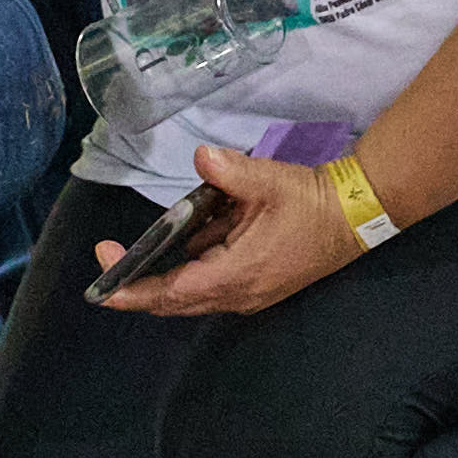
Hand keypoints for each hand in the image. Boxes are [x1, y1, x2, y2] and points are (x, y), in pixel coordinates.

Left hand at [91, 139, 362, 317]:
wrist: (355, 216)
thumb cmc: (310, 202)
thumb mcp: (268, 181)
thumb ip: (228, 172)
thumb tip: (200, 156)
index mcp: (235, 275)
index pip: (171, 292)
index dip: (132, 291)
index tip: (102, 282)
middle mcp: (236, 295)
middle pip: (173, 301)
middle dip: (139, 282)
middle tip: (111, 253)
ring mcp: (246, 294)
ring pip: (191, 291)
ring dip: (173, 264)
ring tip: (173, 225)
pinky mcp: (254, 285)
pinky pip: (210, 280)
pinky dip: (196, 258)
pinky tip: (205, 223)